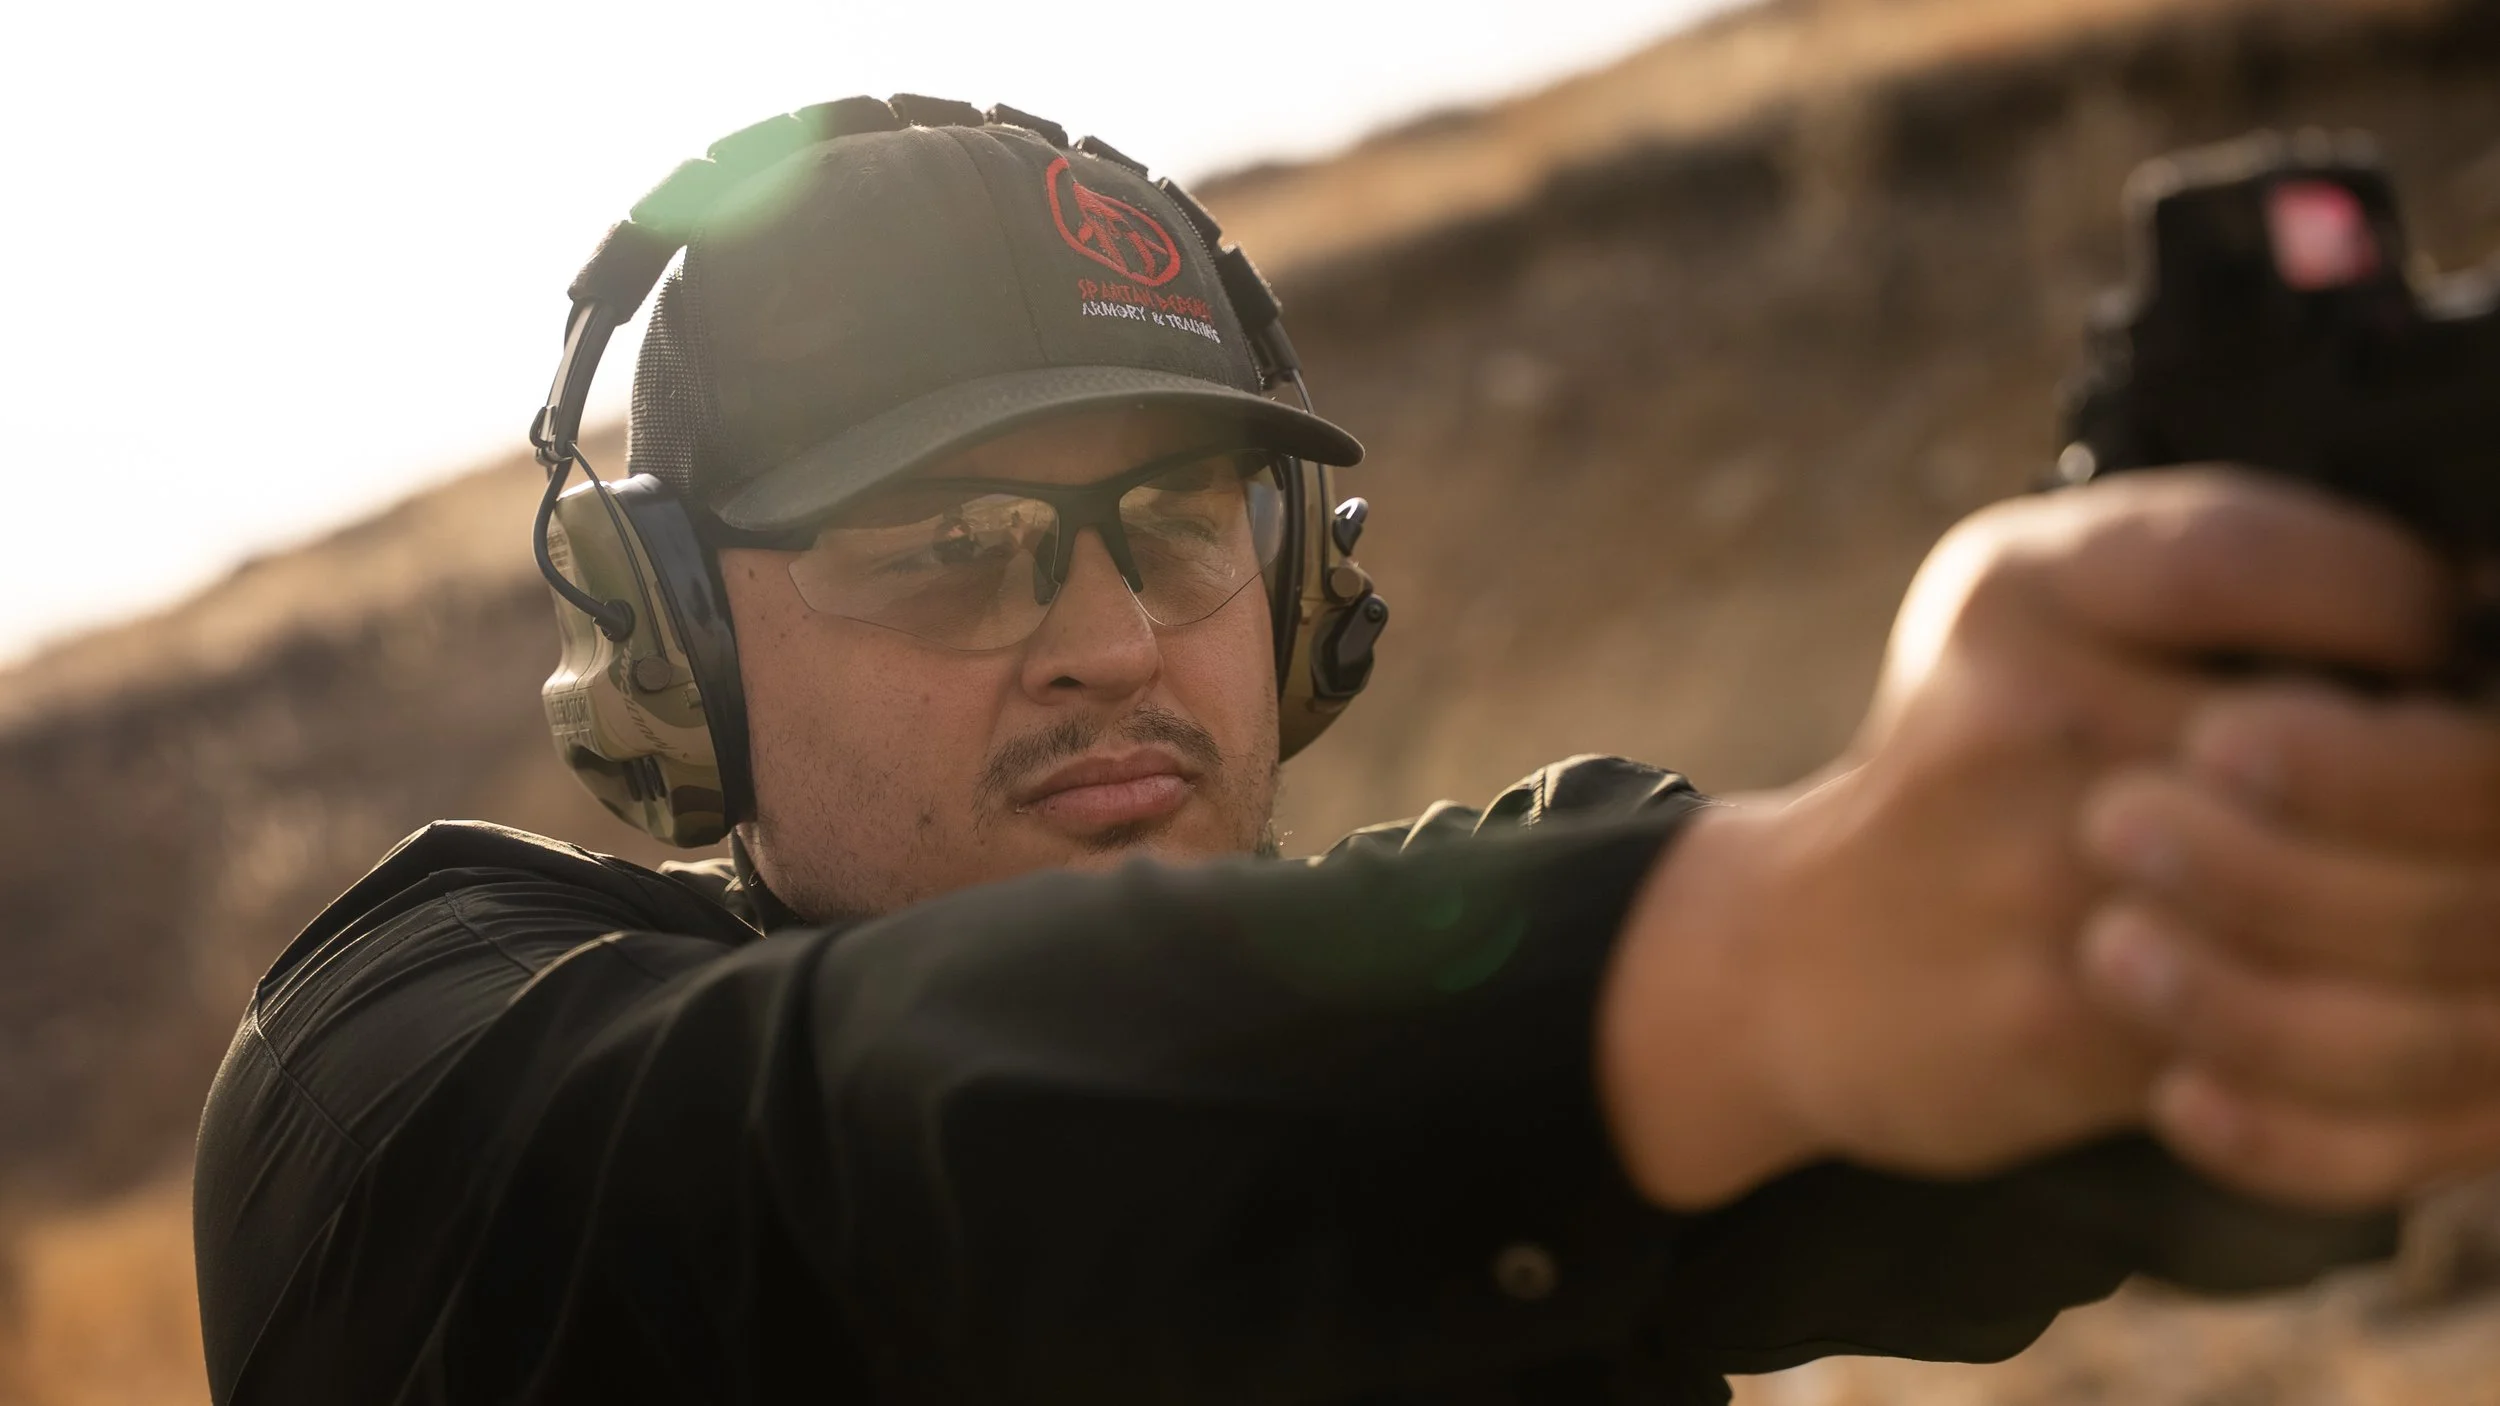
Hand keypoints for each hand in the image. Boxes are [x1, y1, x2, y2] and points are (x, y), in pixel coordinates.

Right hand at [1599, 467, 2450, 1207]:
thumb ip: (2188, 561)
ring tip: (2428, 878)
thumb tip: (2446, 584)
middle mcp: (2022, 722)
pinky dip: (2360, 1001)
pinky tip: (2352, 973)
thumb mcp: (2019, 610)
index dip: (2392, 594)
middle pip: (2333, 734)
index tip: (2429, 636)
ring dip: (2423, 893)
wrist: (1790, 963)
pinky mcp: (2069, 1019)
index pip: (2255, 558)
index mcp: (2015, 594)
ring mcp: (2042, 878)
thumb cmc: (1965, 766)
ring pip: (2337, 892)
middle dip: (2444, 763)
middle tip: (2461, 778)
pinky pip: (2289, 1018)